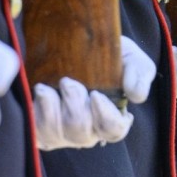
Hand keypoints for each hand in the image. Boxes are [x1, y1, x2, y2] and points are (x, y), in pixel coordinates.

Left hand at [34, 35, 153, 149]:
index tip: (96, 95)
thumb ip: (140, 73)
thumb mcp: (129, 57)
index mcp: (110, 118)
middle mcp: (86, 131)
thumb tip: (136, 95)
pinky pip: (37, 131)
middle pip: (81, 133)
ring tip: (48, 86)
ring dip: (53, 107)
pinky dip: (37, 111)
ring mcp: (61, 132)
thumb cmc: (102, 55)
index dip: (105, 117)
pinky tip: (40, 92)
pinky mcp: (39, 128)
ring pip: (57, 133)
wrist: (67, 42)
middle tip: (68, 81)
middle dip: (74, 106)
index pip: (113, 131)